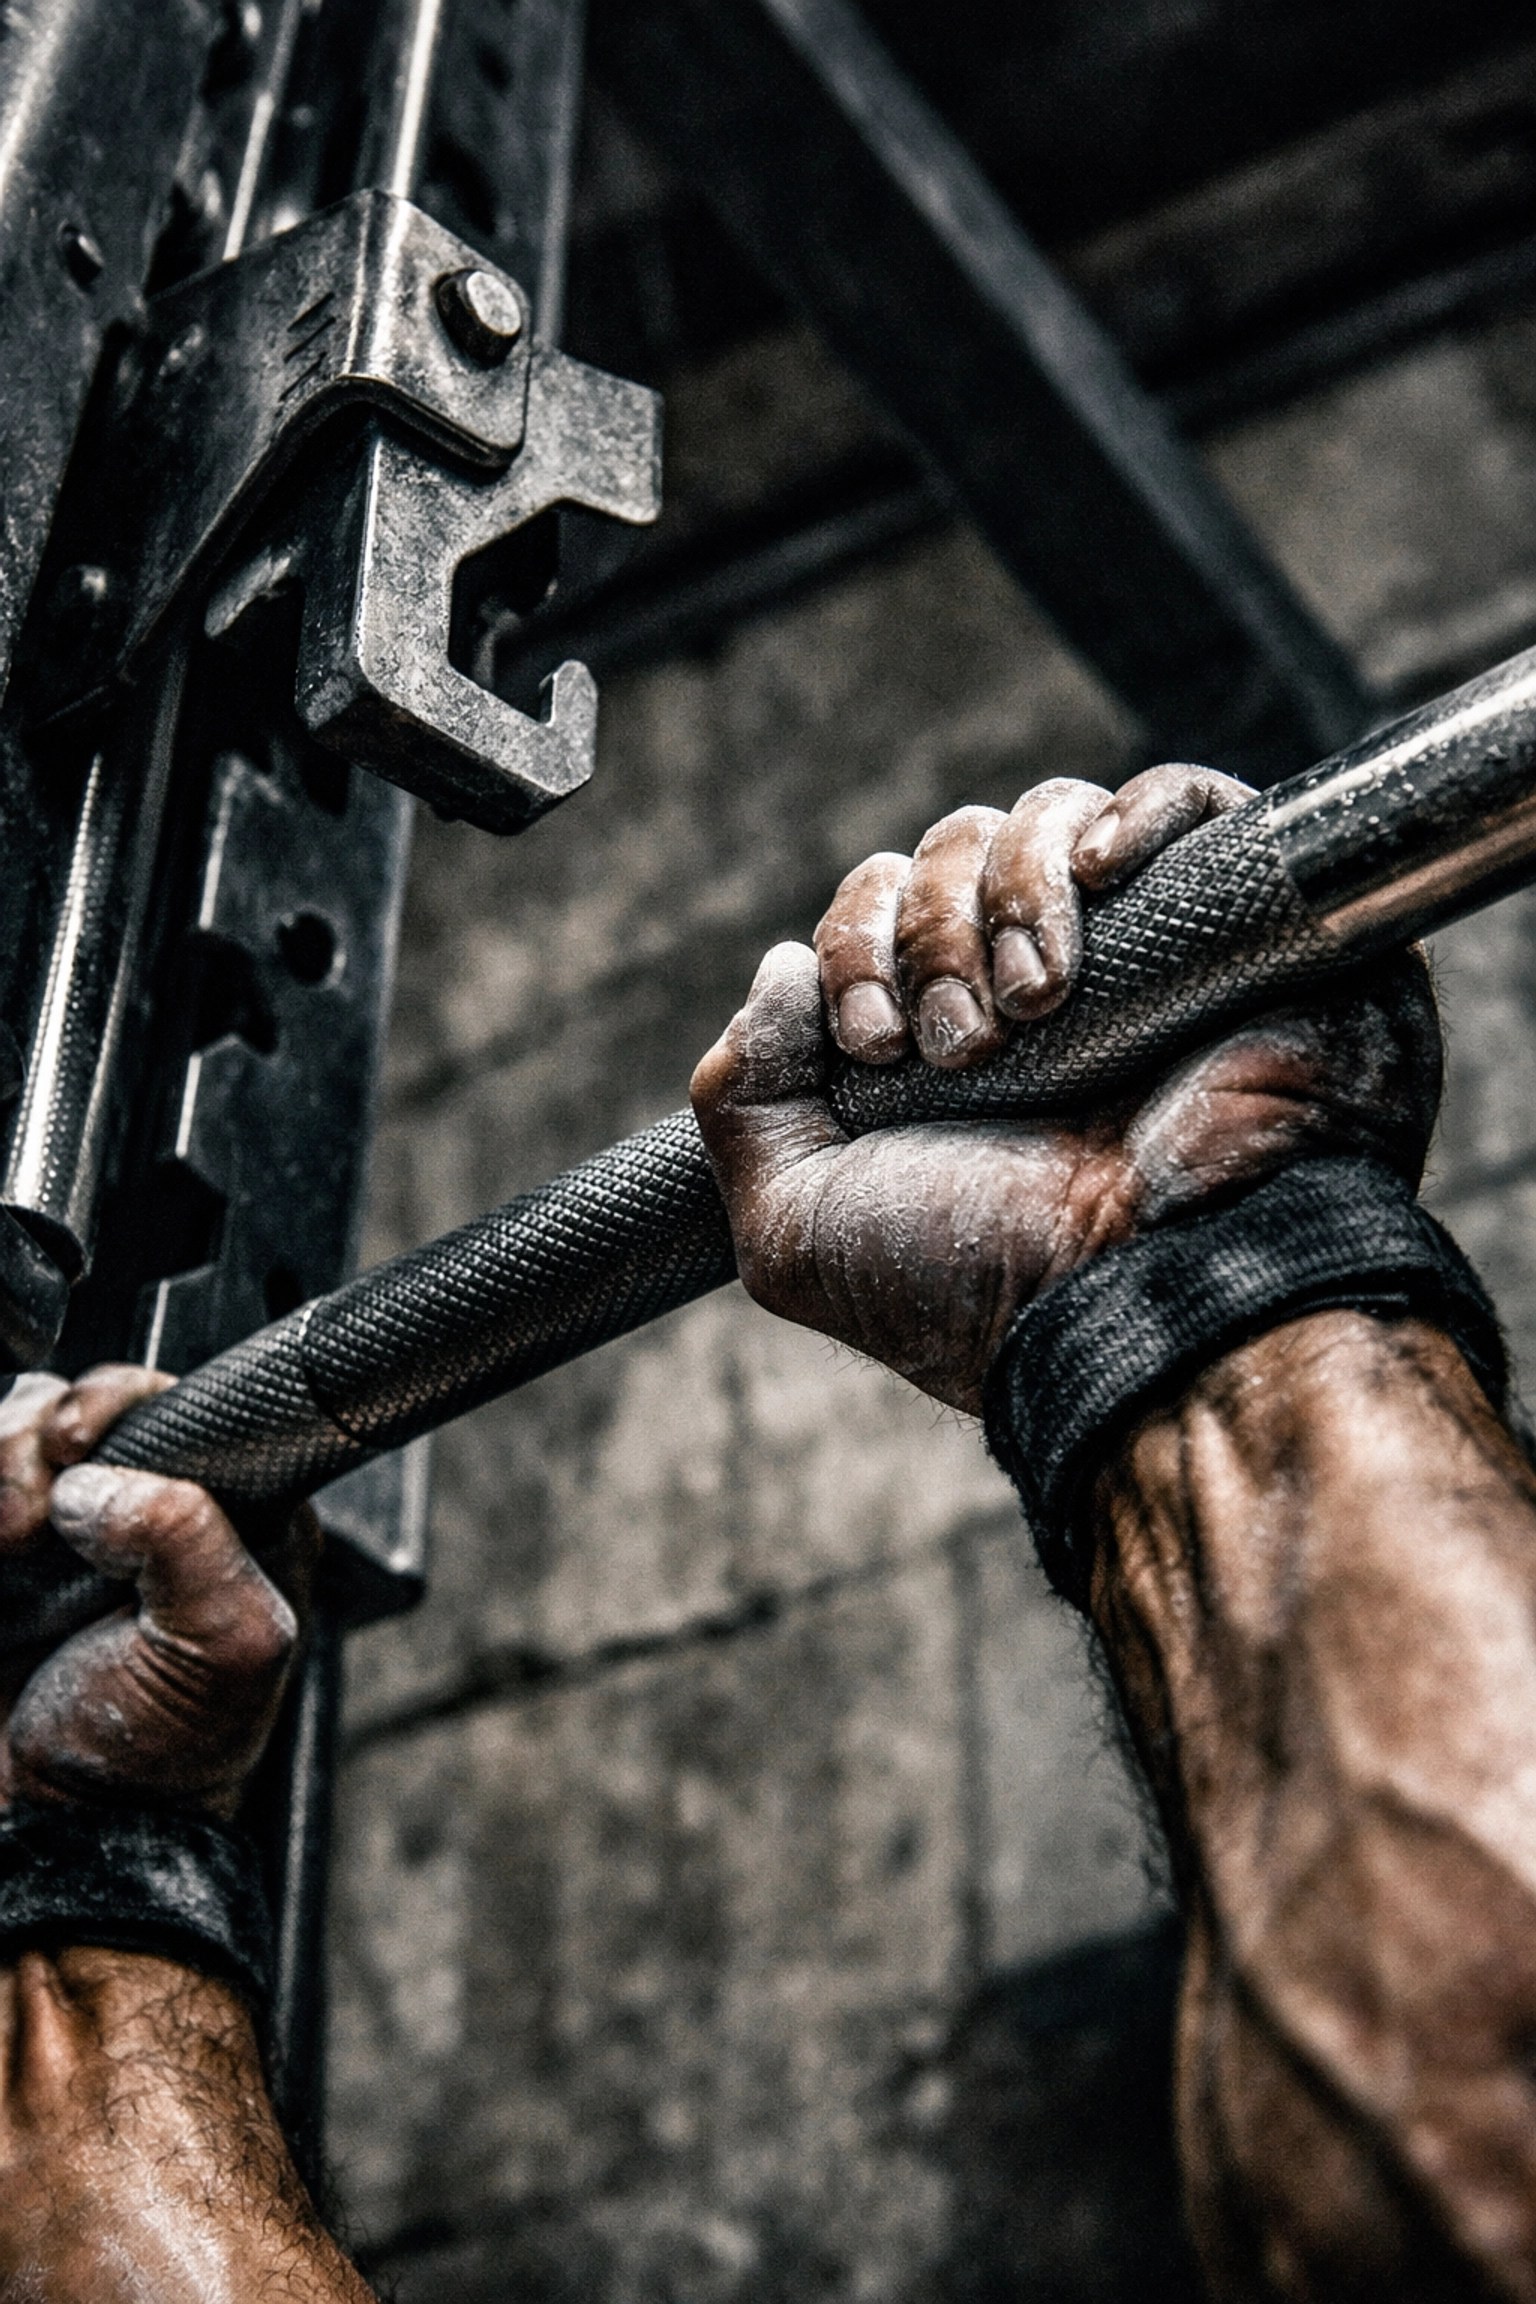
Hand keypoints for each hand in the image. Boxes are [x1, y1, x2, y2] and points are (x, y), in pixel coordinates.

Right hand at [0, 1364, 312, 1817]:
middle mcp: (151, 1510)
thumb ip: (189, 1540)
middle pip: (87, 1405)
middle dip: (43, 1436)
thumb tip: (105, 1482)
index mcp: (233, 1519)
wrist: (57, 1840)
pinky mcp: (5, 1557)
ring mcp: (68, 1532)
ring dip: (0, 1463)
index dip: (125, 1405)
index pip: (183, 1408)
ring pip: (21, 1428)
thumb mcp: (220, 1648)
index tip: (80, 1442)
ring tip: (2, 1543)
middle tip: (29, 1516)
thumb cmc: (155, 1763)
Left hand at [691, 766, 1441, 1413]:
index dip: (853, 949)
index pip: (870, 908)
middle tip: (960, 1045)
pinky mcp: (1239, 925)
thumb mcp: (796, 1228)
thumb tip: (780, 968)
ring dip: (1011, 895)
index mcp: (939, 1042)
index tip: (877, 1046)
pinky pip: (1189, 799)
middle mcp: (1033, 986)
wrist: (1140, 1302)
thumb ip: (743, 1102)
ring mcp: (1139, 951)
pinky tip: (1101, 869)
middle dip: (928, 935)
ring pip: (1043, 820)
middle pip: (947, 850)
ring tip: (1034, 1004)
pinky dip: (1136, 810)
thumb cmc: (981, 1283)